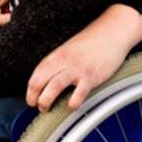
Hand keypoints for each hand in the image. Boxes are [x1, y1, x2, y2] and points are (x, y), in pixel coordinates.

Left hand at [26, 5, 141, 111]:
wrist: (111, 33)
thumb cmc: (89, 44)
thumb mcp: (66, 51)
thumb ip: (56, 65)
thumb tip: (45, 83)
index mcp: (54, 57)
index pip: (34, 77)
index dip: (29, 92)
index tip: (31, 100)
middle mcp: (62, 63)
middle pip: (38, 83)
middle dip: (33, 99)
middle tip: (39, 107)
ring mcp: (76, 70)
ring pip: (53, 88)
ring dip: (45, 102)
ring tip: (47, 109)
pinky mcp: (91, 76)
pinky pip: (78, 94)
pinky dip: (72, 104)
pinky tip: (71, 106)